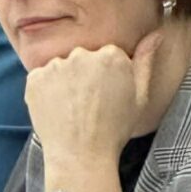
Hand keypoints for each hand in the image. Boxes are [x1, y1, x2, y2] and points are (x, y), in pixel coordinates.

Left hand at [25, 33, 161, 167]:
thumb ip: (145, 61)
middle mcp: (82, 54)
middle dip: (84, 76)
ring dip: (64, 83)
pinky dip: (45, 92)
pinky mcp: (35, 78)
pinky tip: (57, 111)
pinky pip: (41, 79)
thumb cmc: (114, 130)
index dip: (106, 77)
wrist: (82, 157)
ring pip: (61, 68)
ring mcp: (56, 65)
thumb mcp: (140, 97)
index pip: (106, 56)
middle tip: (88, 106)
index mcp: (111, 54)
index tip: (106, 98)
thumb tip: (156, 34)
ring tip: (72, 111)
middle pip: (82, 59)